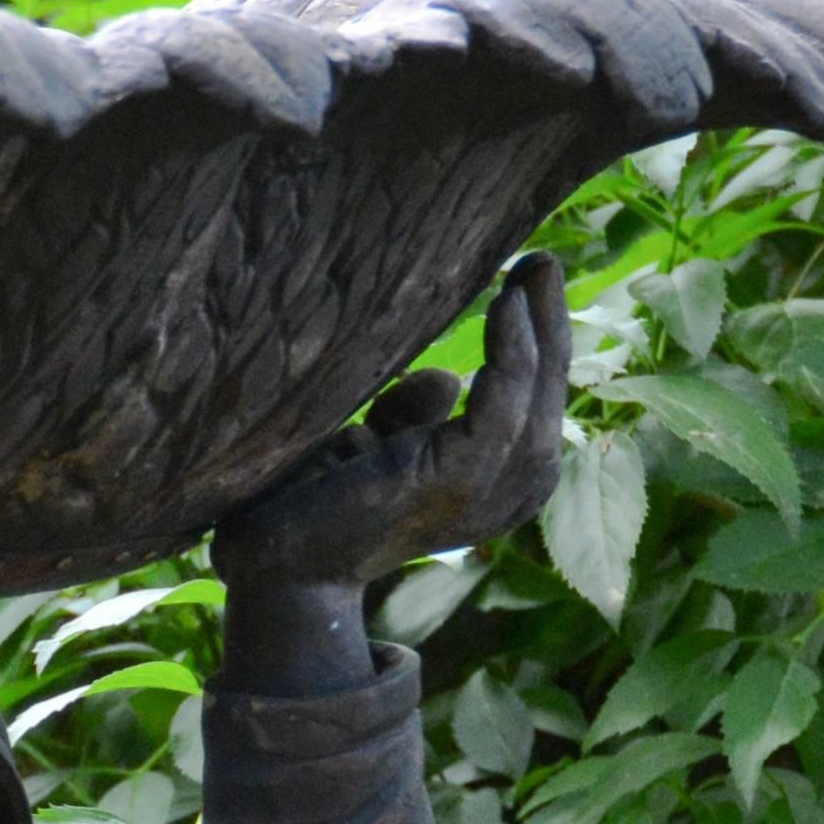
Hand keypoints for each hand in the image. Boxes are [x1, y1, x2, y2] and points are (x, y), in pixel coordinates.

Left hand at [209, 253, 569, 694]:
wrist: (273, 565)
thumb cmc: (311, 511)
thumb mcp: (371, 450)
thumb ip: (409, 418)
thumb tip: (446, 380)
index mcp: (482, 493)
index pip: (531, 413)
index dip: (538, 348)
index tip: (526, 281)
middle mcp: (495, 501)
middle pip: (546, 403)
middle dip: (550, 328)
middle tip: (541, 259)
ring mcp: (478, 496)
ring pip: (535, 402)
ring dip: (538, 332)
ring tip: (526, 274)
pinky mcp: (455, 482)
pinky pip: (504, 408)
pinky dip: (512, 356)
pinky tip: (504, 307)